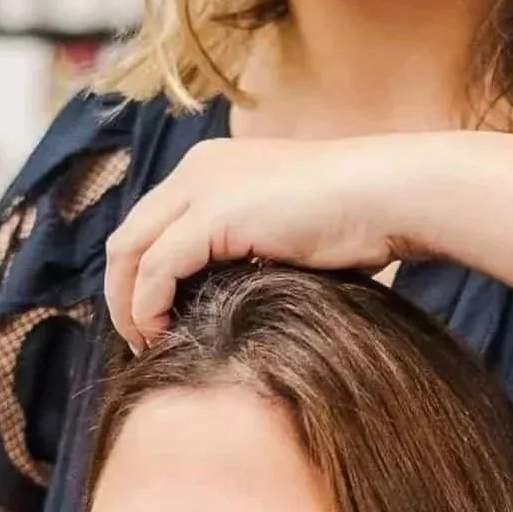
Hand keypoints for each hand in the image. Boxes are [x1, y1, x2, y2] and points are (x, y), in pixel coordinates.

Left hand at [103, 135, 435, 347]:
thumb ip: (248, 249)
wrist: (390, 194)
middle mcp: (198, 169)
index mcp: (214, 166)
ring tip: (146, 345)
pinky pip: (157, 269)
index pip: (152, 222)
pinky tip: (162, 335)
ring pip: (130, 252)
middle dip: (122, 291)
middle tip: (138, 339)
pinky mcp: (214, 215)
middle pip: (128, 236)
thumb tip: (228, 298)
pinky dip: (148, 306)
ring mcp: (203, 187)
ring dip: (128, 304)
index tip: (153, 319)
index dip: (141, 274)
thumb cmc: (358, 219)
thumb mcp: (286, 229)